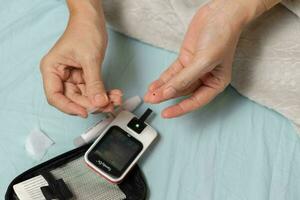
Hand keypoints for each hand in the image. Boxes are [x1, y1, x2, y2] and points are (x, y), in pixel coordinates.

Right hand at [40, 1, 121, 117]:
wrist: (93, 19)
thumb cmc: (84, 31)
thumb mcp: (90, 59)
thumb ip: (94, 83)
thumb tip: (99, 102)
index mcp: (52, 69)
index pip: (55, 97)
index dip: (69, 107)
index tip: (85, 112)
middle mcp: (60, 75)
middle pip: (73, 99)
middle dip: (91, 104)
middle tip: (107, 105)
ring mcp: (72, 77)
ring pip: (85, 96)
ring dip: (100, 100)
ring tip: (115, 99)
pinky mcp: (84, 76)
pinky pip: (93, 90)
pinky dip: (103, 93)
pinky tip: (114, 94)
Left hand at [144, 0, 266, 117]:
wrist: (220, 13)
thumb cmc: (222, 36)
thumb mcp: (204, 60)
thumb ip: (186, 78)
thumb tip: (169, 92)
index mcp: (216, 83)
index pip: (196, 101)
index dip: (180, 109)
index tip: (167, 113)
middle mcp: (204, 78)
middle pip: (183, 92)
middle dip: (166, 97)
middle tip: (152, 100)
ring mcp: (193, 69)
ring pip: (175, 83)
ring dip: (162, 89)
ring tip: (149, 94)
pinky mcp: (185, 60)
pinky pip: (172, 73)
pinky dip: (163, 79)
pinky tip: (154, 85)